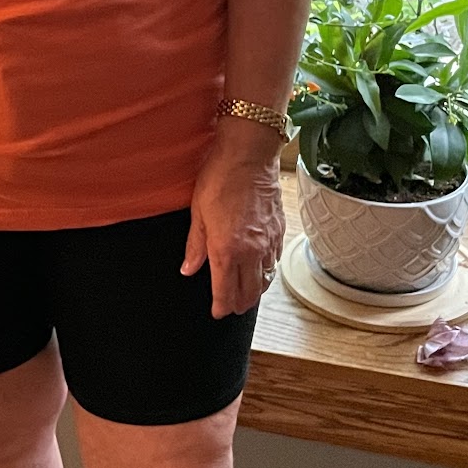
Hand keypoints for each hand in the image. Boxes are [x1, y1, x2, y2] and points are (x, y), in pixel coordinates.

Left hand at [181, 145, 285, 318]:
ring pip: (265, 279)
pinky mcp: (279, 230)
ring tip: (245, 294)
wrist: (249, 155)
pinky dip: (266, 270)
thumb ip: (195, 246)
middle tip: (230, 307)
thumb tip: (188, 269)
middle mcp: (252, 251)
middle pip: (250, 292)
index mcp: (227, 250)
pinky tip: (260, 268)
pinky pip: (274, 260)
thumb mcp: (197, 213)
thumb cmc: (220, 179)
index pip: (226, 292)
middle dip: (239, 304)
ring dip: (255, 290)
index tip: (217, 312)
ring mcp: (269, 242)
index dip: (221, 307)